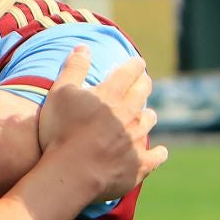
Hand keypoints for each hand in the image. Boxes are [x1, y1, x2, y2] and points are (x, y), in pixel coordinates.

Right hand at [37, 49, 167, 199]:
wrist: (72, 172)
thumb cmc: (61, 131)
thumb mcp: (60, 93)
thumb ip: (74, 68)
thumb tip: (84, 47)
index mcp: (112, 93)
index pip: (131, 71)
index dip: (135, 65)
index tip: (137, 63)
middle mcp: (130, 113)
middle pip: (144, 92)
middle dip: (144, 84)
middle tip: (143, 82)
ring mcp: (137, 139)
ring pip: (150, 119)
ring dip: (147, 115)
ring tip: (144, 115)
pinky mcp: (140, 163)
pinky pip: (157, 156)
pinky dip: (158, 153)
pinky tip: (159, 152)